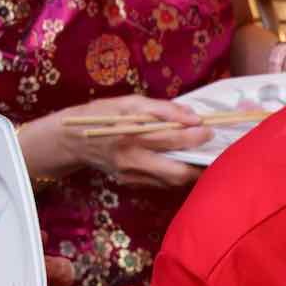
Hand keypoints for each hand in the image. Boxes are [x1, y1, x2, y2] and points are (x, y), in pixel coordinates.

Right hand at [44, 97, 210, 189]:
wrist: (73, 140)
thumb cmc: (102, 115)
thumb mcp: (129, 102)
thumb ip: (162, 109)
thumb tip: (192, 115)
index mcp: (131, 135)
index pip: (171, 139)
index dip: (195, 135)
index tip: (208, 129)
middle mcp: (132, 160)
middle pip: (176, 172)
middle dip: (199, 165)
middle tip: (211, 152)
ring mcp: (131, 175)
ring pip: (171, 181)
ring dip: (190, 171)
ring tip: (201, 157)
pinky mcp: (130, 183)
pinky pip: (161, 182)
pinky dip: (175, 173)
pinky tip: (180, 162)